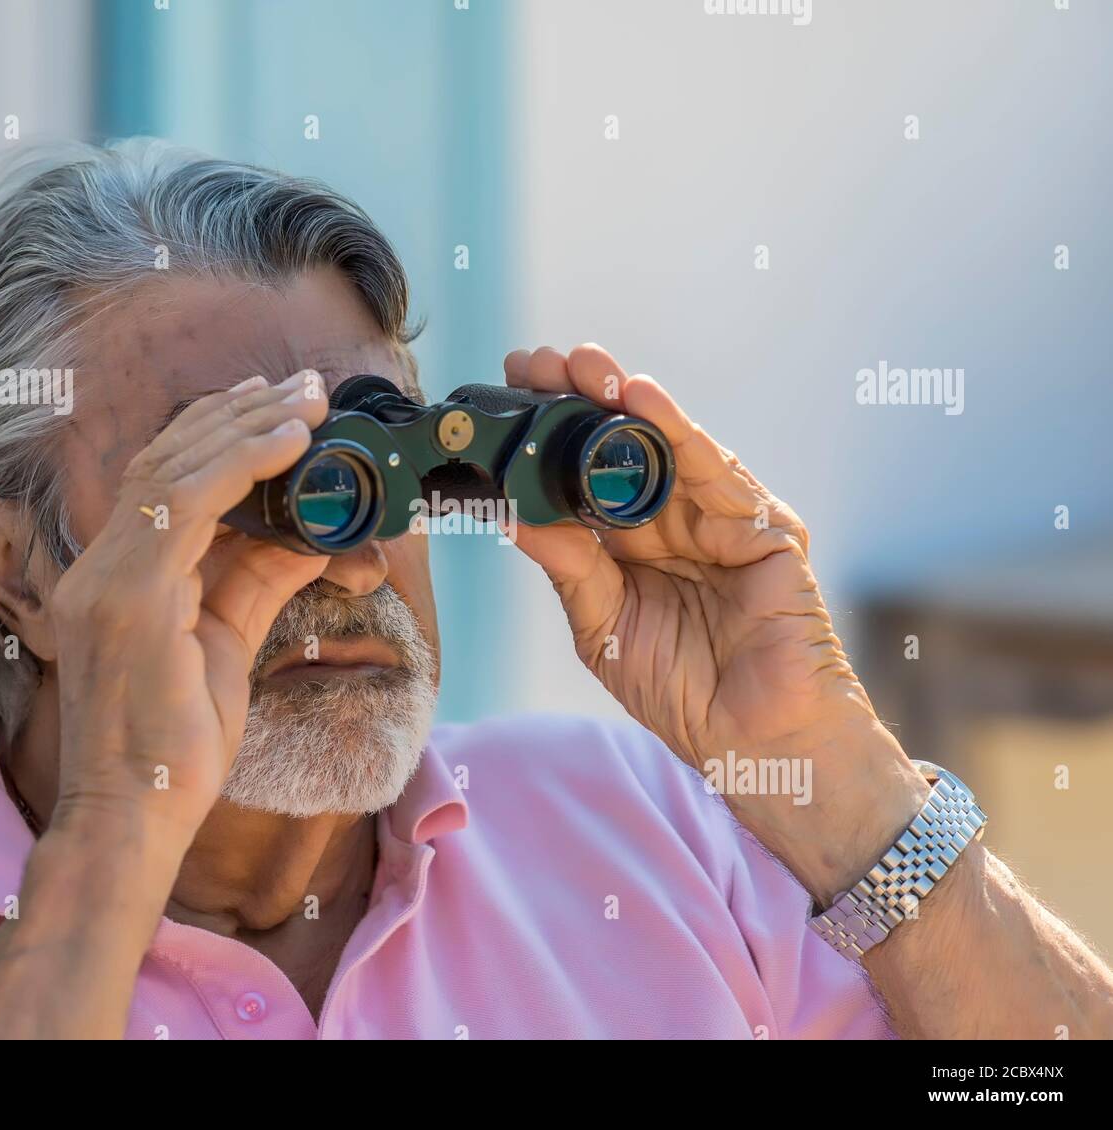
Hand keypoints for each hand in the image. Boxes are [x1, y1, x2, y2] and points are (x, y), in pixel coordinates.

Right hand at [48, 370, 330, 842]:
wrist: (135, 818)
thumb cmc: (176, 745)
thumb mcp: (228, 643)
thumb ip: (259, 581)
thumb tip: (312, 535)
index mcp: (118, 578)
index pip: (162, 482)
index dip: (218, 436)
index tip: (273, 407)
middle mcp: (101, 566)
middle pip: (167, 461)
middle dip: (237, 415)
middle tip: (299, 387)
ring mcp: (107, 578)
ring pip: (174, 469)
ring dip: (245, 427)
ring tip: (303, 400)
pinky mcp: (128, 596)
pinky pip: (184, 503)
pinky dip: (239, 463)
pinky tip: (288, 442)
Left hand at [505, 344, 925, 899]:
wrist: (757, 744)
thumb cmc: (682, 692)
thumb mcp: (603, 625)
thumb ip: (567, 564)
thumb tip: (508, 510)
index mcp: (630, 550)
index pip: (581, 478)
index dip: (546, 437)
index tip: (504, 394)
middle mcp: (673, 525)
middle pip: (619, 449)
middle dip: (577, 402)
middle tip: (533, 361)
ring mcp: (721, 521)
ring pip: (665, 447)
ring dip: (621, 401)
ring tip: (578, 363)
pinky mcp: (765, 527)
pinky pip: (714, 472)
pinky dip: (677, 430)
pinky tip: (638, 396)